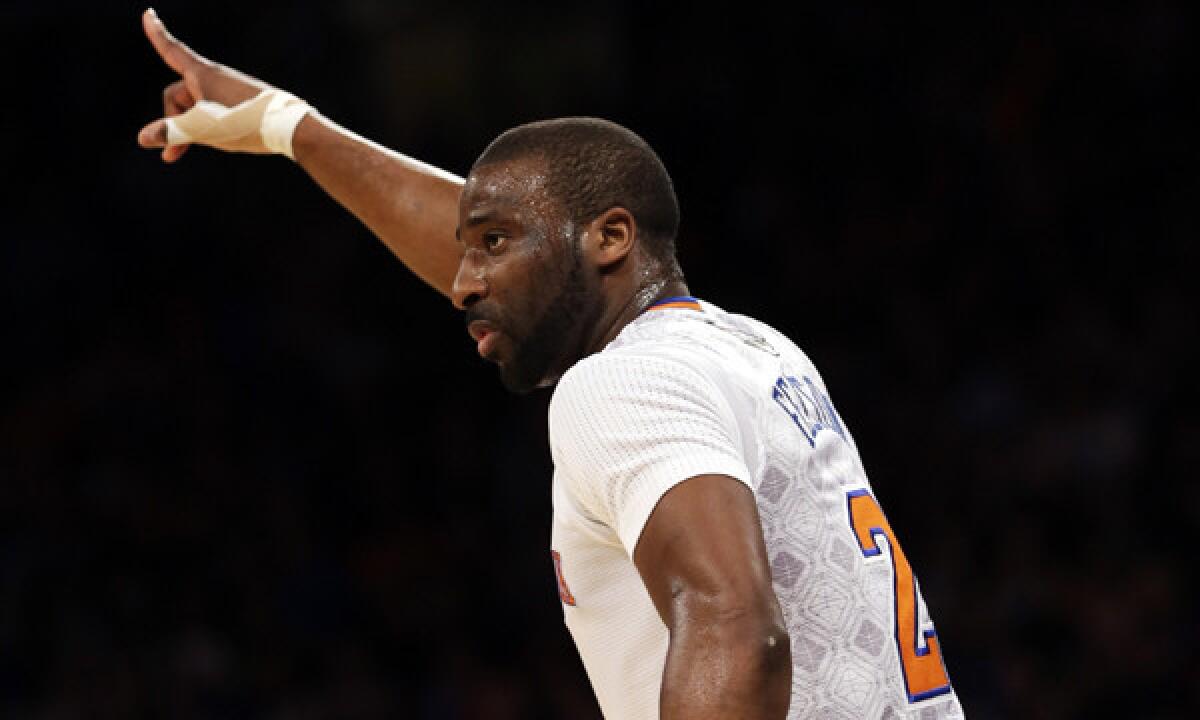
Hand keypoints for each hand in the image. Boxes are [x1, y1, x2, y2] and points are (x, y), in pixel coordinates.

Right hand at [137, 8, 271, 161]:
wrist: (291, 128)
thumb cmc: (245, 124)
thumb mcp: (203, 129)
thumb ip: (171, 132)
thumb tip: (142, 137)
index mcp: (202, 74)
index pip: (171, 50)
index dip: (156, 33)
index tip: (148, 13)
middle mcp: (214, 77)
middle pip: (178, 95)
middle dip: (172, 123)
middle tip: (172, 153)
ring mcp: (228, 90)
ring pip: (196, 109)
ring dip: (189, 131)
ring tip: (190, 155)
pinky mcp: (241, 103)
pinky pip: (213, 113)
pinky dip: (207, 129)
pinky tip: (217, 142)